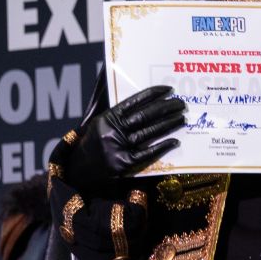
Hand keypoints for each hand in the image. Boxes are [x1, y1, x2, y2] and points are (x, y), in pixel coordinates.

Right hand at [55, 85, 184, 188]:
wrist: (79, 169)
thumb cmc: (93, 143)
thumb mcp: (101, 123)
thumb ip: (119, 113)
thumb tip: (147, 102)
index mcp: (107, 117)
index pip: (134, 101)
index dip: (153, 94)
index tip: (169, 90)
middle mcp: (112, 131)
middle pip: (145, 116)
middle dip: (166, 108)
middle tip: (181, 104)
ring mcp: (118, 148)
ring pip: (149, 132)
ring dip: (169, 124)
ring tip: (182, 118)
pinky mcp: (123, 164)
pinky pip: (147, 154)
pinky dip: (162, 147)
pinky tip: (175, 141)